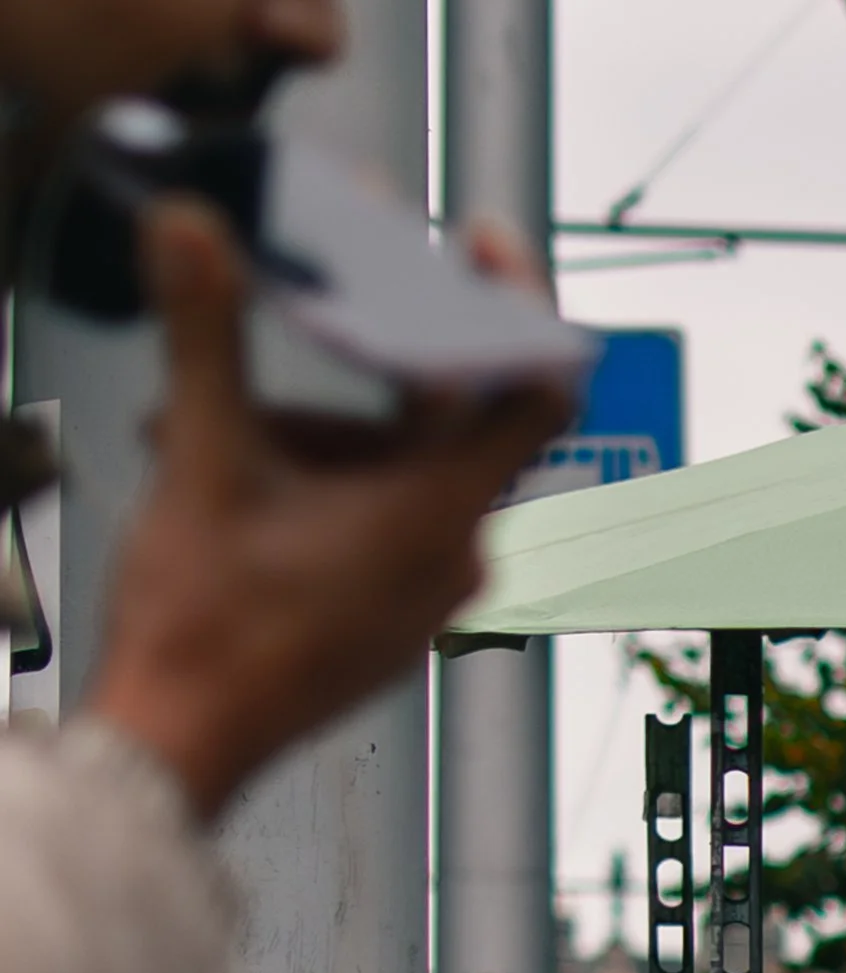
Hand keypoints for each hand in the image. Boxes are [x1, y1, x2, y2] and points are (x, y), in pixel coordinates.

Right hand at [84, 198, 568, 818]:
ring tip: (208, 428)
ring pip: (393, 466)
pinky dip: (318, 480)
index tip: (479, 246)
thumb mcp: (204, 458)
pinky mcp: (393, 615)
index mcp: (439, 515)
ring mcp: (428, 593)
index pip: (534, 392)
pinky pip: (379, 518)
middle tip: (301, 299)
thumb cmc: (208, 633)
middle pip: (438, 417)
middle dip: (356, 364)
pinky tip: (236, 475)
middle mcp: (455, 558)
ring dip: (311, 430)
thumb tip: (196, 232)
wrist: (184, 740)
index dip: (516, 302)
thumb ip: (208, 333)